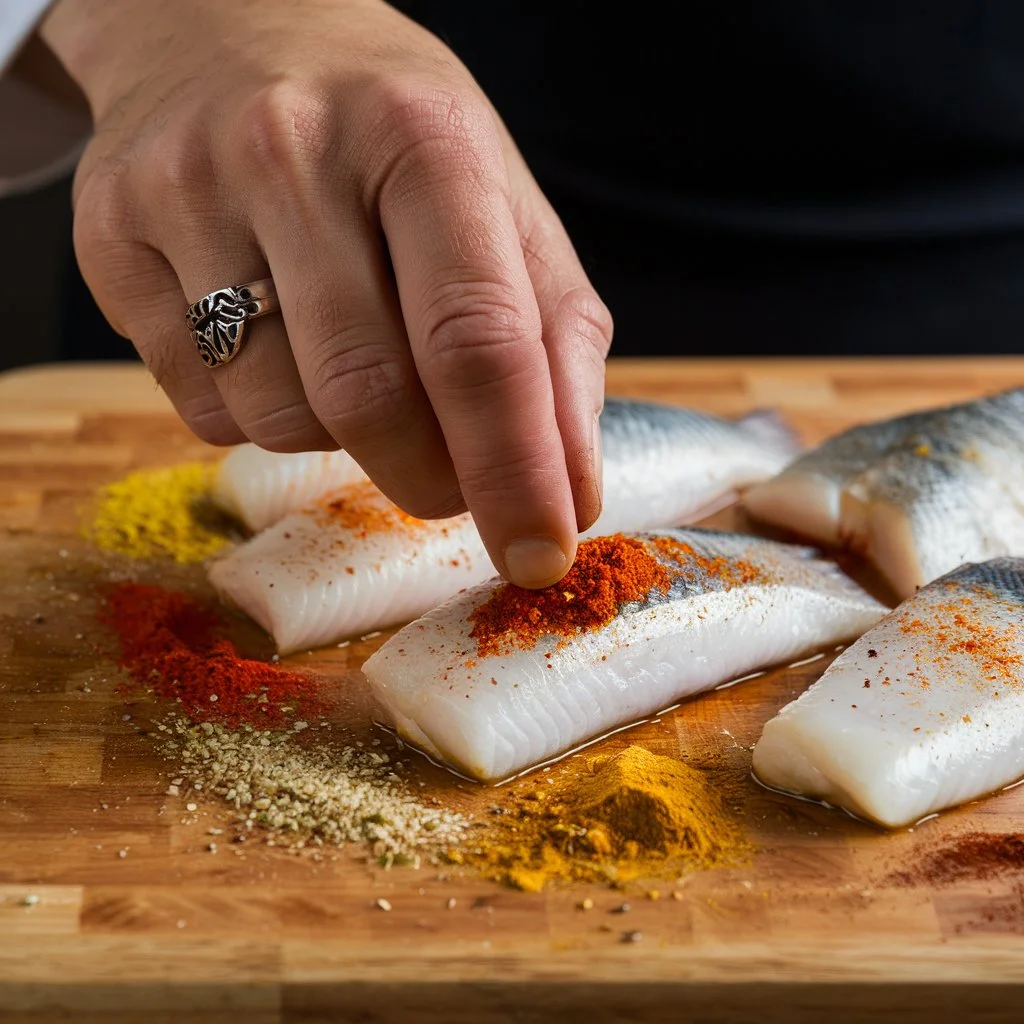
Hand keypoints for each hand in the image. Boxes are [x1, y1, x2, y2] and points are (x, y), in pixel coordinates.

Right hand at [41, 0, 611, 586]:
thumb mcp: (501, 208)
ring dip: (340, 442)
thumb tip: (571, 492)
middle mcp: (291, 153)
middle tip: (450, 482)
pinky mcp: (110, 244)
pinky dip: (262, 415)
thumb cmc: (391, 138)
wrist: (226, 30)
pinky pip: (203, 409)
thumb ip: (554, 346)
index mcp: (421, 137)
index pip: (476, 339)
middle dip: (428, 478)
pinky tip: (276, 346)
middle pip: (368, 397)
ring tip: (352, 364)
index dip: (514, 469)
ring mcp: (184, 193)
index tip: (539, 556)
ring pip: (277, 418)